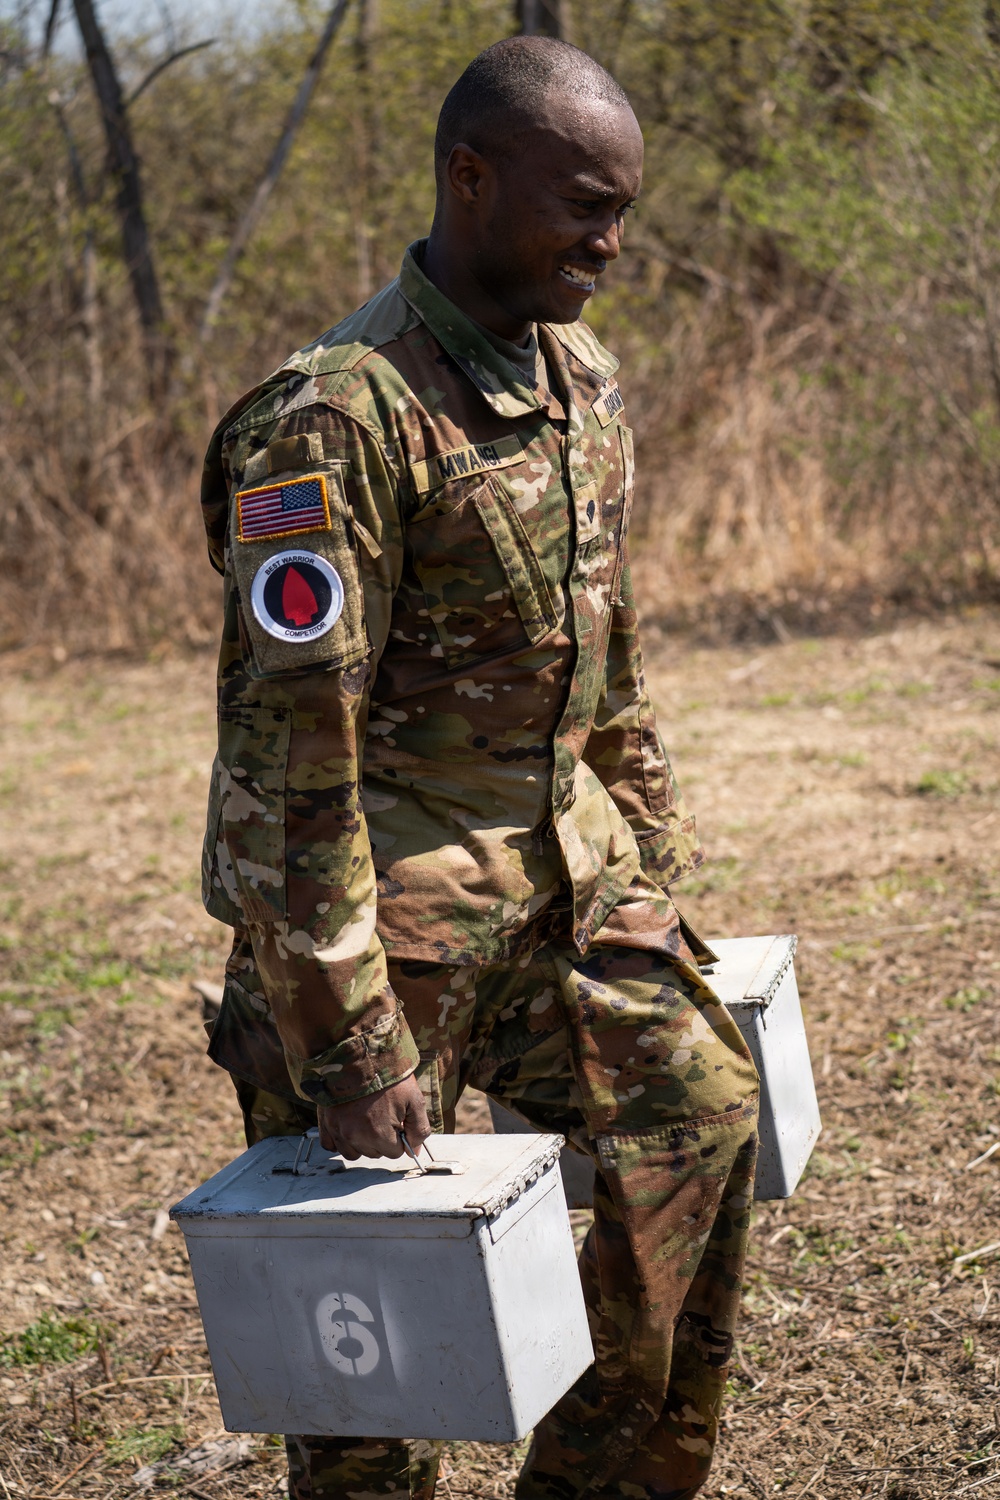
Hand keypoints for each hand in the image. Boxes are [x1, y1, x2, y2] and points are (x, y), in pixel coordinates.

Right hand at [317, 1074, 431, 1160]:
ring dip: (362, 1141)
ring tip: (367, 1119)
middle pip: (375, 1152)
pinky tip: (350, 1125)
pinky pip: (331, 1145)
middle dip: (382, 1138)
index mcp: (379, 1134)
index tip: (397, 1118)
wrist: (359, 1052)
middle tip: (383, 1113)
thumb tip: (414, 1152)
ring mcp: (338, 1130)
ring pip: (354, 1152)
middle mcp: (355, 1136)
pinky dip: (341, 1140)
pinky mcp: (325, 1122)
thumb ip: (419, 1129)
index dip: (399, 1135)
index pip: (395, 1152)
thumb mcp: (414, 1099)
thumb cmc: (388, 1075)